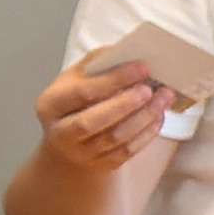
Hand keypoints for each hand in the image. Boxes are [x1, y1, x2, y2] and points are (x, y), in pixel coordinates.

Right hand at [33, 59, 177, 169]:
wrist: (68, 144)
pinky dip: (147, 133)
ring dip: (143, 117)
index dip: (113, 80)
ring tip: (163, 98)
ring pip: (114, 138)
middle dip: (125, 104)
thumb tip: (128, 49)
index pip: (81, 92)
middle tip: (150, 89)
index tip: (142, 67)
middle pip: (92, 122)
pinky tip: (159, 116)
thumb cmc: (76, 102)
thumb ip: (96, 64)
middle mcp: (60, 132)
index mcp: (50, 105)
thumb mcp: (74, 80)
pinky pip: (127, 151)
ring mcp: (80, 152)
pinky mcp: (102, 164)